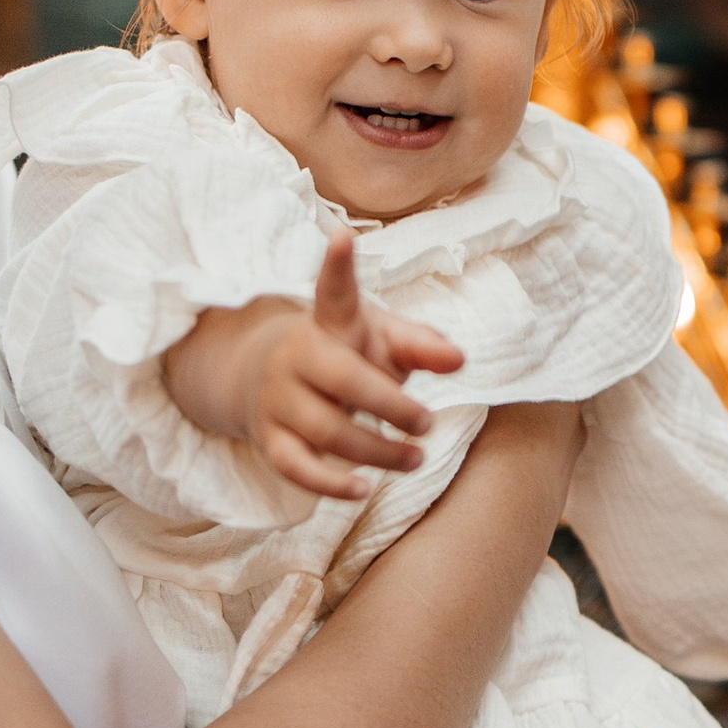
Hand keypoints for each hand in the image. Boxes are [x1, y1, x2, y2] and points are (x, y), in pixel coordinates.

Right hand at [173, 231, 462, 500]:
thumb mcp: (381, 340)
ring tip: (416, 458)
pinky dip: (329, 484)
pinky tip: (362, 490)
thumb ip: (420, 345)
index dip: (337, 266)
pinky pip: (295, 468)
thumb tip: (460, 359)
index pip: (334, 292)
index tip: (343, 237)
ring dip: (377, 451)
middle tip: (427, 421)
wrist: (268, 381)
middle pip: (344, 380)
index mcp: (328, 323)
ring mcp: (278, 399)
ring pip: (327, 431)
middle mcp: (297, 356)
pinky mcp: (270, 440)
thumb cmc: (343, 356)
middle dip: (390, 405)